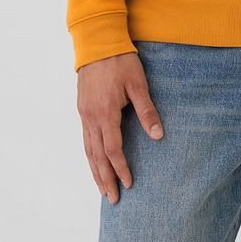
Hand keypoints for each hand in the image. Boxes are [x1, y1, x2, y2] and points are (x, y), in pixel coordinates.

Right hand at [77, 50, 164, 204]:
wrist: (97, 42)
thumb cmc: (120, 61)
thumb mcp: (138, 84)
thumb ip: (147, 110)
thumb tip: (158, 135)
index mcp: (106, 113)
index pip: (113, 150)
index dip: (120, 168)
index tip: (128, 183)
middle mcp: (91, 117)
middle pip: (97, 156)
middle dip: (105, 178)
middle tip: (112, 199)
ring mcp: (84, 113)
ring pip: (88, 149)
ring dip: (95, 170)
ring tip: (102, 187)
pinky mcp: (82, 108)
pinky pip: (84, 138)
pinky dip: (89, 155)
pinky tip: (94, 161)